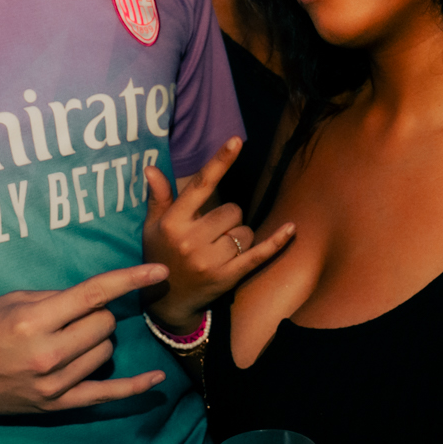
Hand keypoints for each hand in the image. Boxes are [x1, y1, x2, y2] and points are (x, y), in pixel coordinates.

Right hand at [0, 261, 169, 413]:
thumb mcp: (11, 300)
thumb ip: (56, 298)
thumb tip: (98, 299)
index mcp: (33, 322)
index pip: (94, 295)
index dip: (130, 279)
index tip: (158, 271)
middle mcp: (46, 356)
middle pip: (103, 326)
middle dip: (96, 314)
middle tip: (70, 315)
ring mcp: (51, 385)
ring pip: (105, 354)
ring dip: (96, 341)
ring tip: (67, 339)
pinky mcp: (53, 406)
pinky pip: (105, 396)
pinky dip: (133, 388)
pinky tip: (157, 379)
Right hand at [141, 137, 294, 329]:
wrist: (167, 303)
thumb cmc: (161, 256)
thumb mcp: (151, 227)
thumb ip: (158, 198)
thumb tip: (151, 168)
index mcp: (173, 223)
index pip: (200, 186)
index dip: (220, 162)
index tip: (236, 141)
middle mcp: (191, 240)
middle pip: (231, 210)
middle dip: (228, 217)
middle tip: (212, 233)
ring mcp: (211, 260)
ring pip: (244, 231)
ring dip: (239, 235)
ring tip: (220, 250)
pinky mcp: (228, 277)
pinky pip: (259, 254)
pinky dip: (276, 241)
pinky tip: (291, 228)